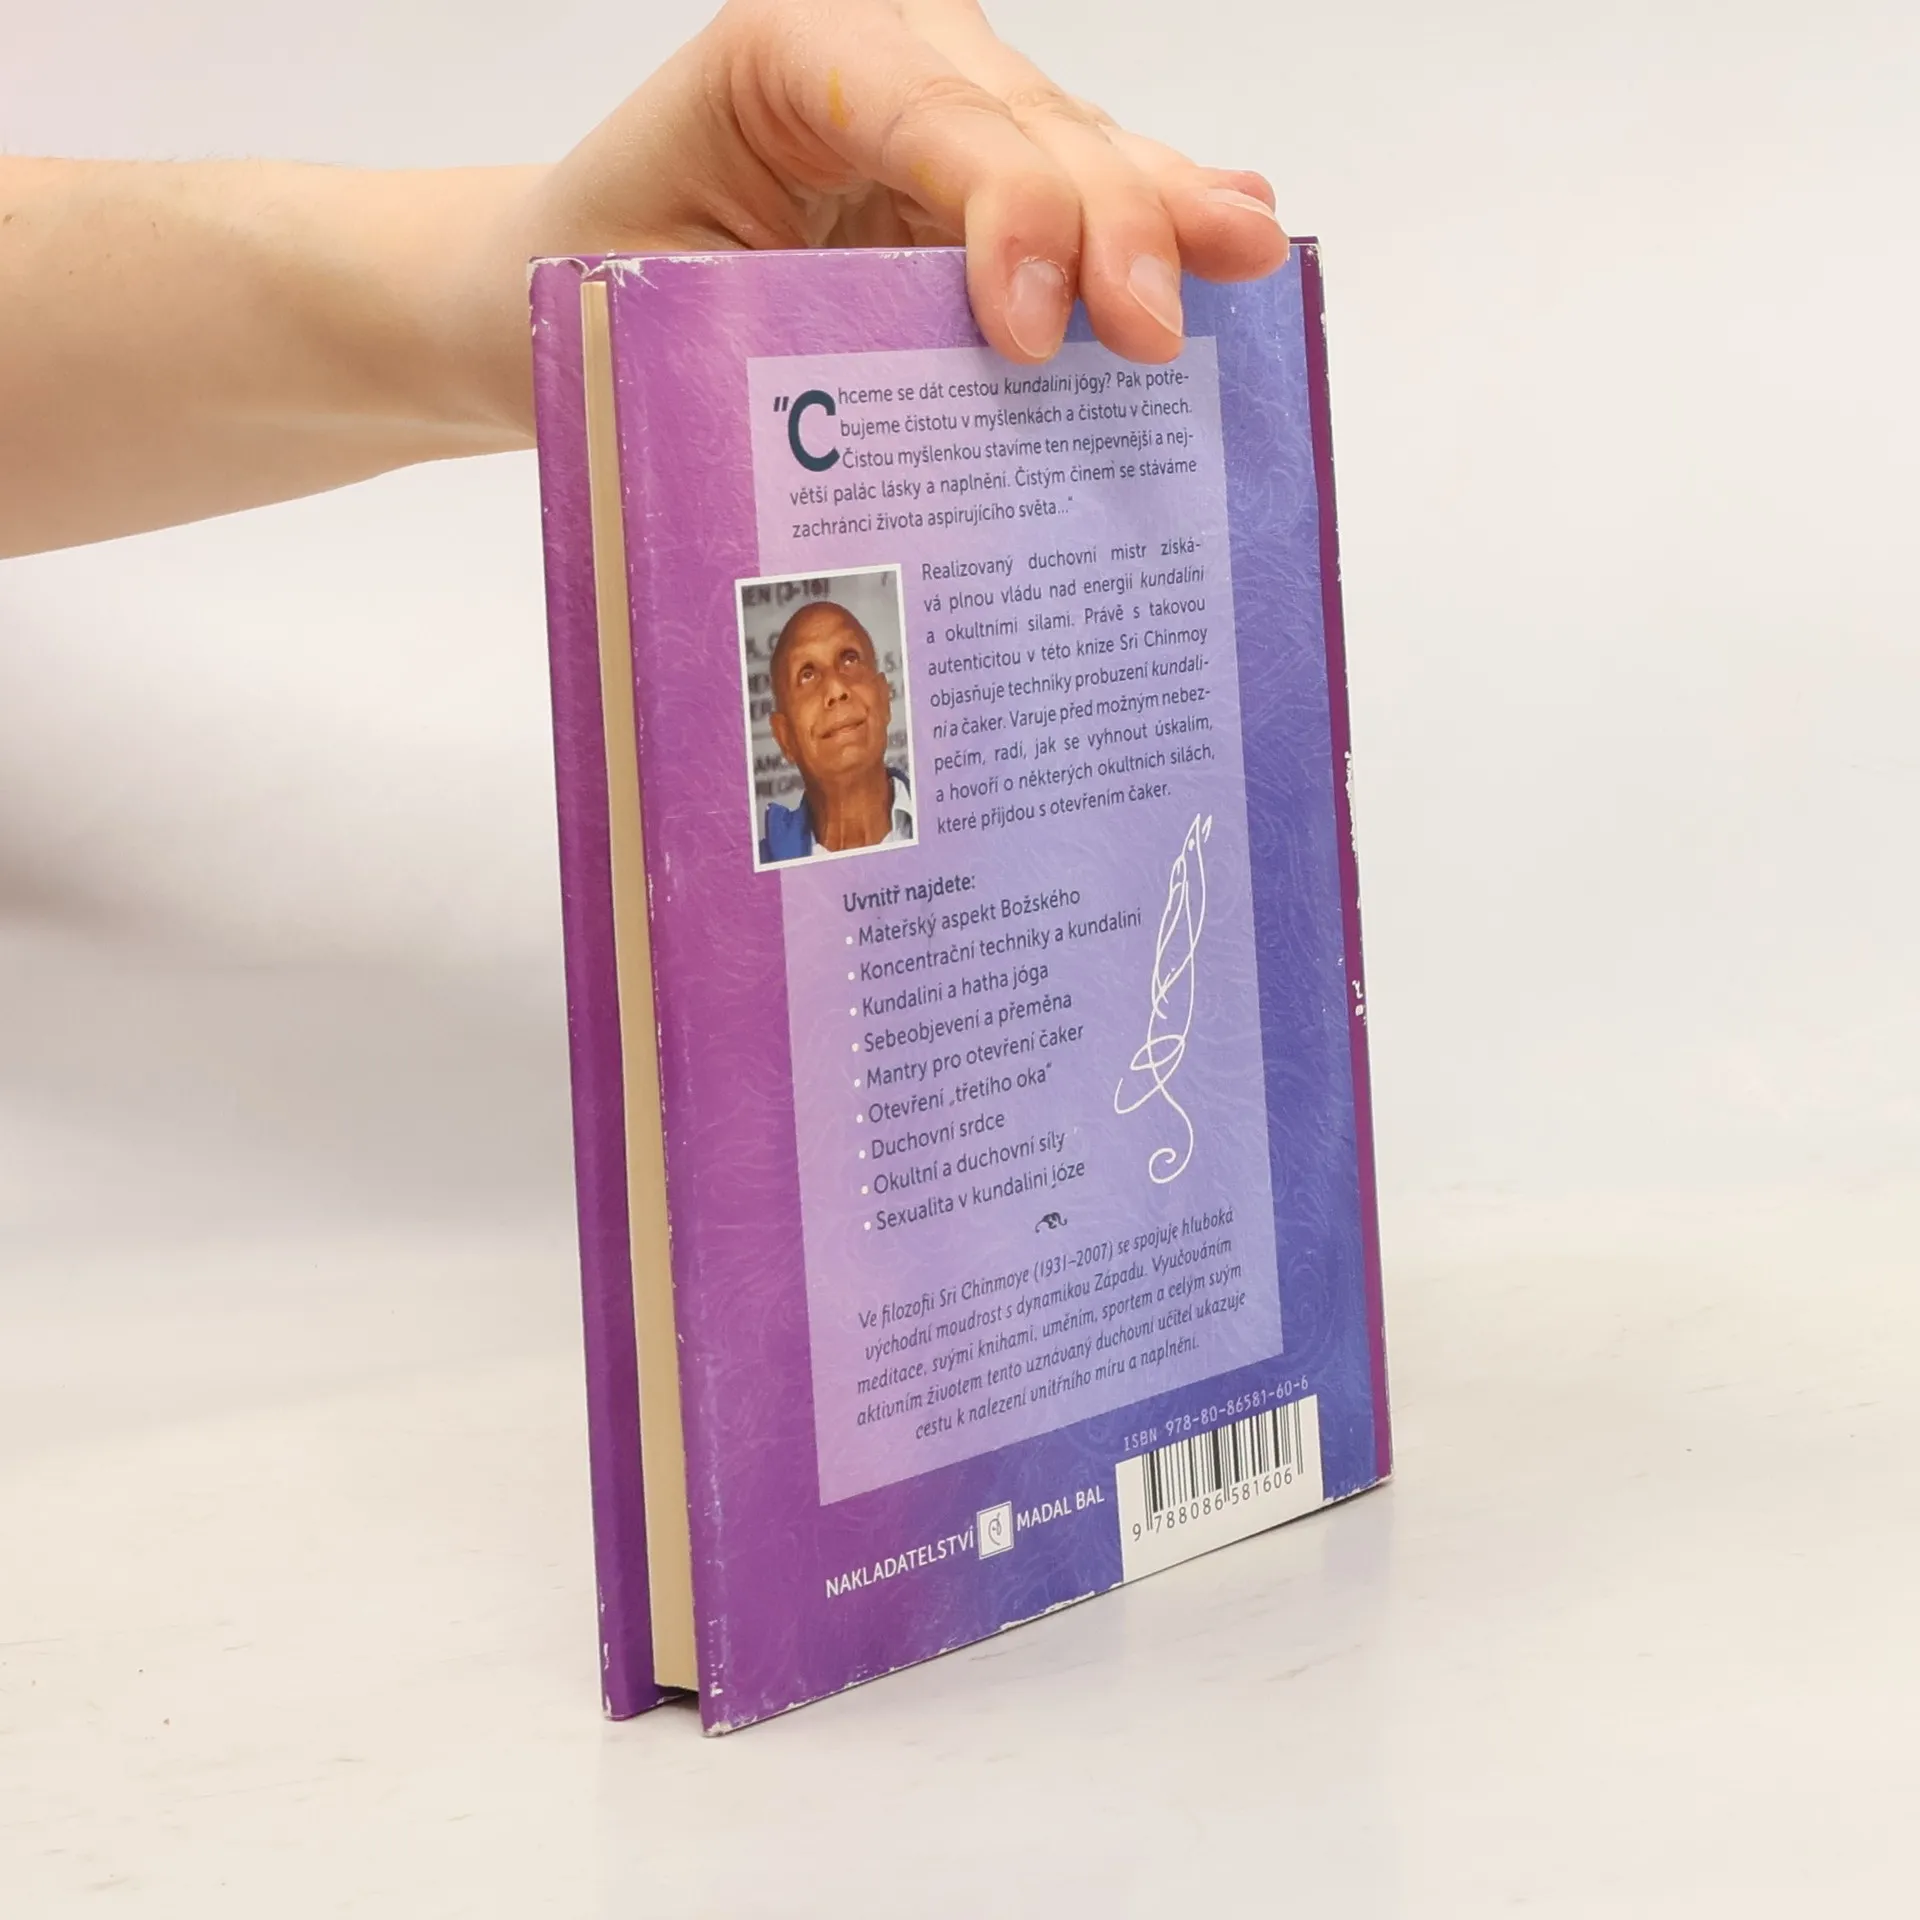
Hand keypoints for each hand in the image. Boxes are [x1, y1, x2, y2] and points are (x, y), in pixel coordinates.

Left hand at [510, 0, 1287, 370]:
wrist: (567, 270)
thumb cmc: (602, 286)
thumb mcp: (665, 314)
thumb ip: (783, 345)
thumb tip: (913, 455)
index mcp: (784, 49)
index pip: (927, 115)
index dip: (1006, 214)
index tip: (1035, 331)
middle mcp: (877, 46)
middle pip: (1027, 123)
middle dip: (1110, 224)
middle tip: (1155, 334)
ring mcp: (937, 98)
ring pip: (1073, 145)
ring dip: (1162, 211)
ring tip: (1247, 254)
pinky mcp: (970, 167)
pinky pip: (1074, 184)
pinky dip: (1153, 212)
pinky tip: (1230, 223)